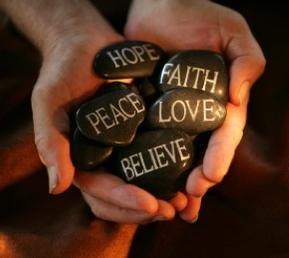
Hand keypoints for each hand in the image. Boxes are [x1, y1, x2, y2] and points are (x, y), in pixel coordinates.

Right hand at [23, 0, 183, 223]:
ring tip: (187, 199)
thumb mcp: (48, 102)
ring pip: (144, 181)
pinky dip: (174, 167)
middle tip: (174, 210)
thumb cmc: (62, 71)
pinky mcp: (144, 128)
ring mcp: (125, 145)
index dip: (124, 202)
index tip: (151, 205)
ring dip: (165, 194)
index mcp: (82, 159)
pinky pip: (159, 153)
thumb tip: (57, 188)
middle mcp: (105, 157)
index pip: (101, 191)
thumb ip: (50, 141)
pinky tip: (193, 171)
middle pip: (125, 195)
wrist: (86, 44)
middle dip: (147, 208)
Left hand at [125, 0, 265, 220]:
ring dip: (172, 181)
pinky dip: (144, 162)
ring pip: (171, 154)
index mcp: (217, 102)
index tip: (210, 177)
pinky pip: (143, 138)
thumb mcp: (232, 32)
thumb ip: (246, 61)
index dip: (218, 157)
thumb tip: (239, 97)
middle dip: (195, 179)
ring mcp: (166, 114)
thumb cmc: (197, 16)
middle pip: (197, 153)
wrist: (157, 6)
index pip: (221, 135)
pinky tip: (140, 183)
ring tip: (169, 206)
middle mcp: (193, 114)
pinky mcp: (142, 110)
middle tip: (188, 201)